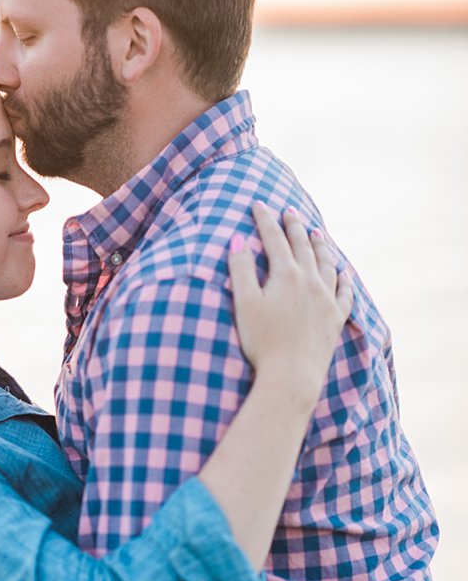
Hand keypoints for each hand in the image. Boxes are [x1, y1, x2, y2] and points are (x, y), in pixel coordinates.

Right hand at [228, 202, 351, 406]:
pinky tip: (343, 273)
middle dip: (294, 226)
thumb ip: (240, 269)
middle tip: (289, 211)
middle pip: (303, 246)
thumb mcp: (244, 303)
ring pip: (327, 263)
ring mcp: (327, 300)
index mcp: (287, 274)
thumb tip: (236, 240)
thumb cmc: (262, 341)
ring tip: (316, 233)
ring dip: (320, 246)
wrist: (292, 376)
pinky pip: (345, 292)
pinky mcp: (336, 319)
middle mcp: (311, 281)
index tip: (258, 204)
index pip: (274, 239)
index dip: (265, 220)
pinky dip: (344, 278)